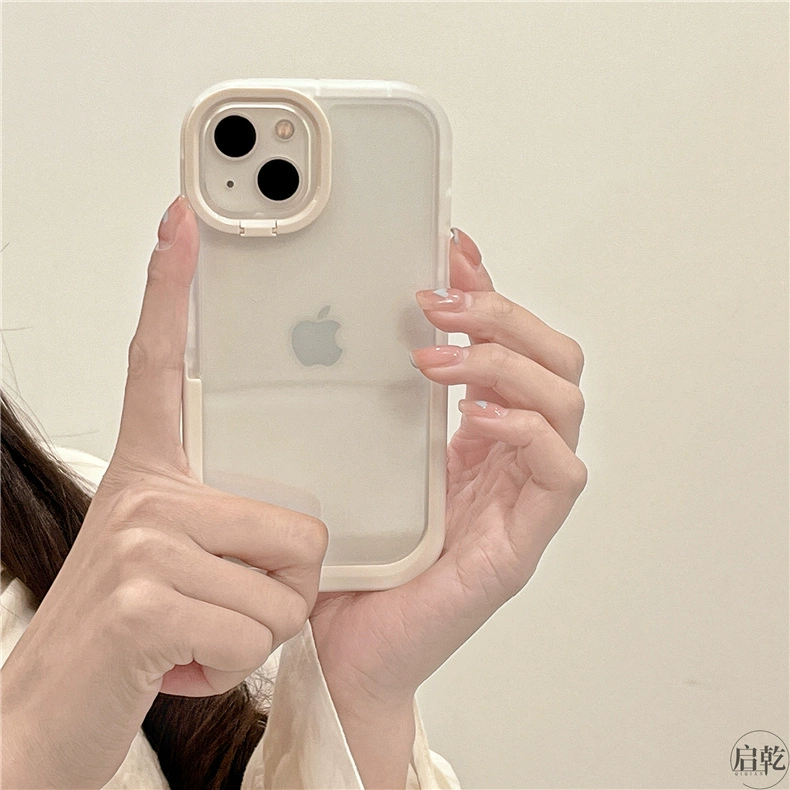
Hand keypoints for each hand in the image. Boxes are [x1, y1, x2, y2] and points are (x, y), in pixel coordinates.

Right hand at [1, 196, 327, 788]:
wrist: (53, 713)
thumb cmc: (129, 629)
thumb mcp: (174, 555)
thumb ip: (225, 519)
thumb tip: (299, 518)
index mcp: (155, 474)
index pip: (163, 362)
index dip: (174, 288)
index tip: (186, 217)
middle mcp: (146, 493)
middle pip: (299, 523)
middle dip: (283, 585)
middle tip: (227, 601)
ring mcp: (143, 542)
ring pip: (286, 587)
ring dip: (257, 630)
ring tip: (202, 633)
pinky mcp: (145, 599)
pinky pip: (259, 631)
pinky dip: (233, 664)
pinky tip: (183, 661)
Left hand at [308, 229, 586, 708]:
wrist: (340, 649)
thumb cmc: (350, 557)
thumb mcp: (357, 457)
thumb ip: (369, 402)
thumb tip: (345, 329)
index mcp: (473, 436)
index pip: (509, 343)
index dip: (492, 289)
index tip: (453, 249)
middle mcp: (506, 459)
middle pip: (553, 359)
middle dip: (503, 316)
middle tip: (439, 302)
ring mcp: (519, 499)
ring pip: (566, 402)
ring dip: (508, 363)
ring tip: (442, 356)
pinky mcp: (519, 546)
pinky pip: (560, 473)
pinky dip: (527, 430)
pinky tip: (477, 417)